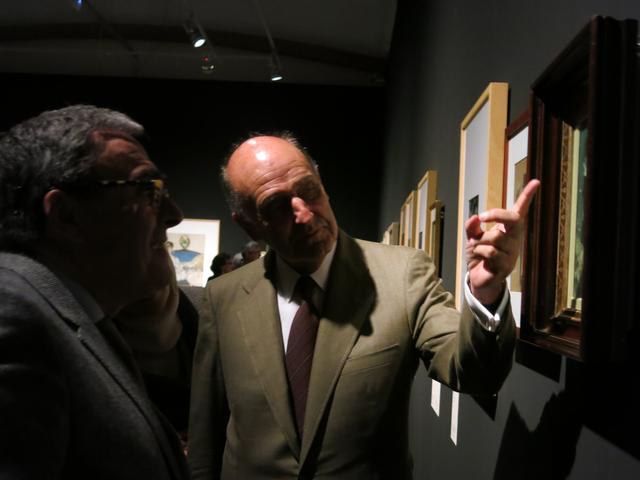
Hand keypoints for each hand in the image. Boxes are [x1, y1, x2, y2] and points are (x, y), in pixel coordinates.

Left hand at [465, 179, 540, 304]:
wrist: (478, 279)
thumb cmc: (479, 255)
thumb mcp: (472, 237)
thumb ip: (472, 226)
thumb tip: (475, 217)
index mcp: (508, 229)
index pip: (520, 210)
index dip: (527, 196)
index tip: (536, 181)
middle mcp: (514, 238)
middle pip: (513, 219)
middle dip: (497, 214)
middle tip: (483, 217)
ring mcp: (512, 252)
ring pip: (495, 237)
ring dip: (479, 242)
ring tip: (478, 249)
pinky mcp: (506, 266)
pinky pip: (489, 251)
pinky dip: (478, 252)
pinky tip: (481, 259)